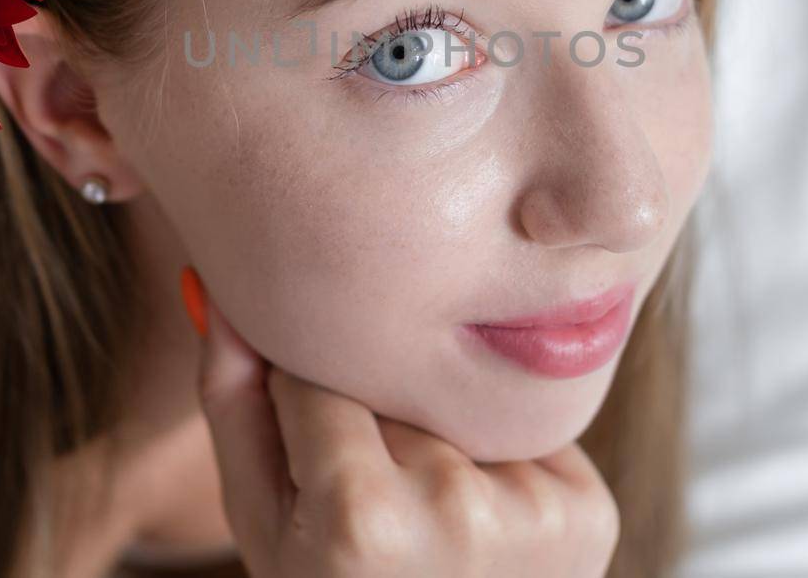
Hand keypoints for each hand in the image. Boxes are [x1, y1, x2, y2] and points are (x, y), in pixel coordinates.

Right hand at [186, 268, 621, 577]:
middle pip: (393, 383)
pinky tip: (482, 518)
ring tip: (428, 510)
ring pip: (457, 398)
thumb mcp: (260, 523)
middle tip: (377, 493)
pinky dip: (497, 458)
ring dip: (437, 431)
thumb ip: (231, 403)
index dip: (306, 406)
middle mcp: (455, 505)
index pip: (315, 373)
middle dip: (375, 415)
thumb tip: (219, 286)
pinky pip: (522, 428)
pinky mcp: (588, 509)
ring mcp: (532, 510)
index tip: (313, 450)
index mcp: (358, 516)